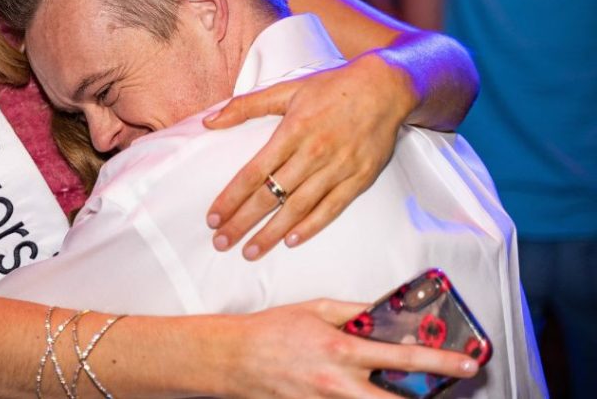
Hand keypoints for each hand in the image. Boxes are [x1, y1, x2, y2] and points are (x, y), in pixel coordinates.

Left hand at [203, 53, 413, 258]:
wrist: (385, 88)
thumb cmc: (332, 88)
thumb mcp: (286, 89)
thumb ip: (246, 106)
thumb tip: (210, 122)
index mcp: (292, 131)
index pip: (253, 172)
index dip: (231, 197)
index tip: (213, 217)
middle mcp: (313, 153)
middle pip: (270, 195)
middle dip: (243, 222)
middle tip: (221, 242)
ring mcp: (337, 168)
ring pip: (298, 208)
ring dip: (271, 232)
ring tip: (250, 251)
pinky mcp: (359, 179)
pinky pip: (331, 208)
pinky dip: (311, 226)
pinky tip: (290, 241)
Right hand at [221, 299, 478, 397]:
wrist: (234, 358)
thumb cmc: (271, 332)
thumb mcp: (315, 310)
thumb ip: (352, 312)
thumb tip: (382, 310)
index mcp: (342, 350)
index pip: (402, 356)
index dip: (440, 361)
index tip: (467, 363)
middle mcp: (339, 383)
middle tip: (451, 393)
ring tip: (414, 395)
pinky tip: (367, 393)